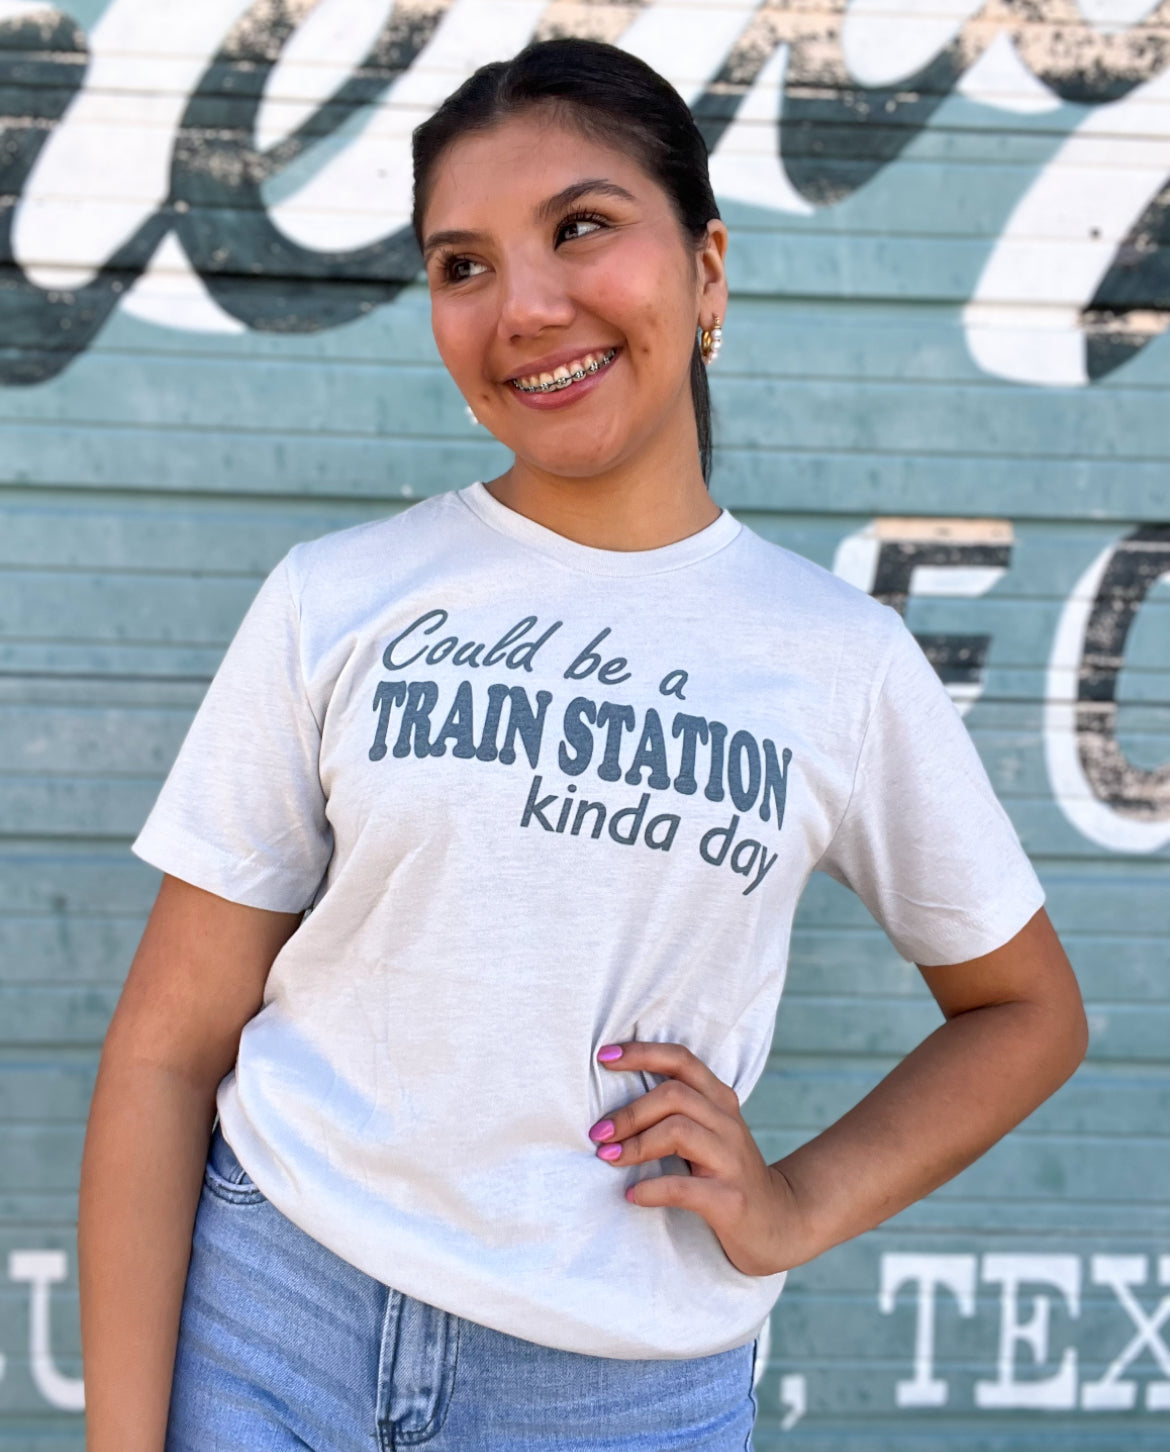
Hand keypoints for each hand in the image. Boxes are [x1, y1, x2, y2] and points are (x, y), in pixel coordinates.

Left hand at [589, 1040, 810, 1276]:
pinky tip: (632, 1195)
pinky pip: (682, 1187)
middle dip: (629, 1112)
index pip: (681, 1060)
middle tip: (599, 1133)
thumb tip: (613, 1103)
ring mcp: (732, 1159)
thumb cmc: (727, 1174)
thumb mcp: (709, 1133)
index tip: (604, 1057)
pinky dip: (650, 1189)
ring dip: (635, 1144)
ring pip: (678, 1130)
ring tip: (609, 1158)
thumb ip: (676, 1111)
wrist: (780, 1223)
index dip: (641, 1053)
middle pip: (673, 1094)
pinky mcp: (730, 1199)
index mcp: (720, 1100)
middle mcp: (728, 1122)